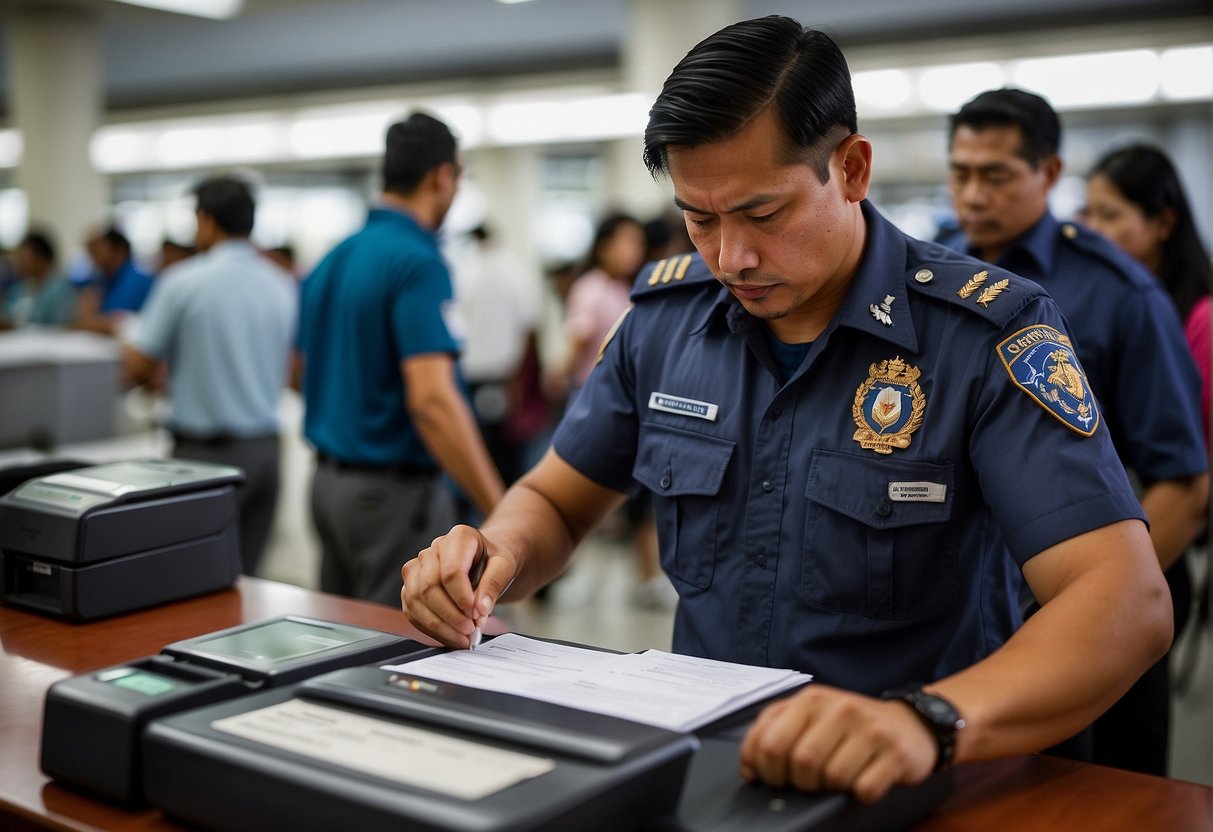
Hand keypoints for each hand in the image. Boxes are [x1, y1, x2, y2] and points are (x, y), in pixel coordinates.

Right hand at [400, 525, 517, 648]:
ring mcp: (417, 568)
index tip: (476, 615)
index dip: (462, 598)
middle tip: (470, 630)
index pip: (451, 571)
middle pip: (430, 587)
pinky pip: (412, 611)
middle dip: (450, 615)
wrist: (484, 562)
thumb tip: (480, 609)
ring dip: (439, 625)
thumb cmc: (493, 562)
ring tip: (462, 637)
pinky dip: (430, 628)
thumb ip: (494, 584)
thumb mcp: (505, 567)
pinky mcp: (410, 587)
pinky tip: (449, 636)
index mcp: (458, 537)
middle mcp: (432, 550)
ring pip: (416, 600)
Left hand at [739, 685, 936, 802]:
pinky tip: (864, 778)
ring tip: (839, 776)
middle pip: (800, 763)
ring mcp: (870, 729)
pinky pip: (864, 790)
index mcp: (811, 699)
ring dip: (831, 788)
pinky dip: (860, 793)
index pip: (769, 743)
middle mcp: (840, 708)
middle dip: (799, 782)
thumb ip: (774, 731)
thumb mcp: (809, 716)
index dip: (764, 770)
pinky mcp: (895, 752)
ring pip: (832, 778)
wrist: (909, 723)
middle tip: (808, 781)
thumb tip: (749, 769)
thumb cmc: (849, 725)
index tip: (770, 777)